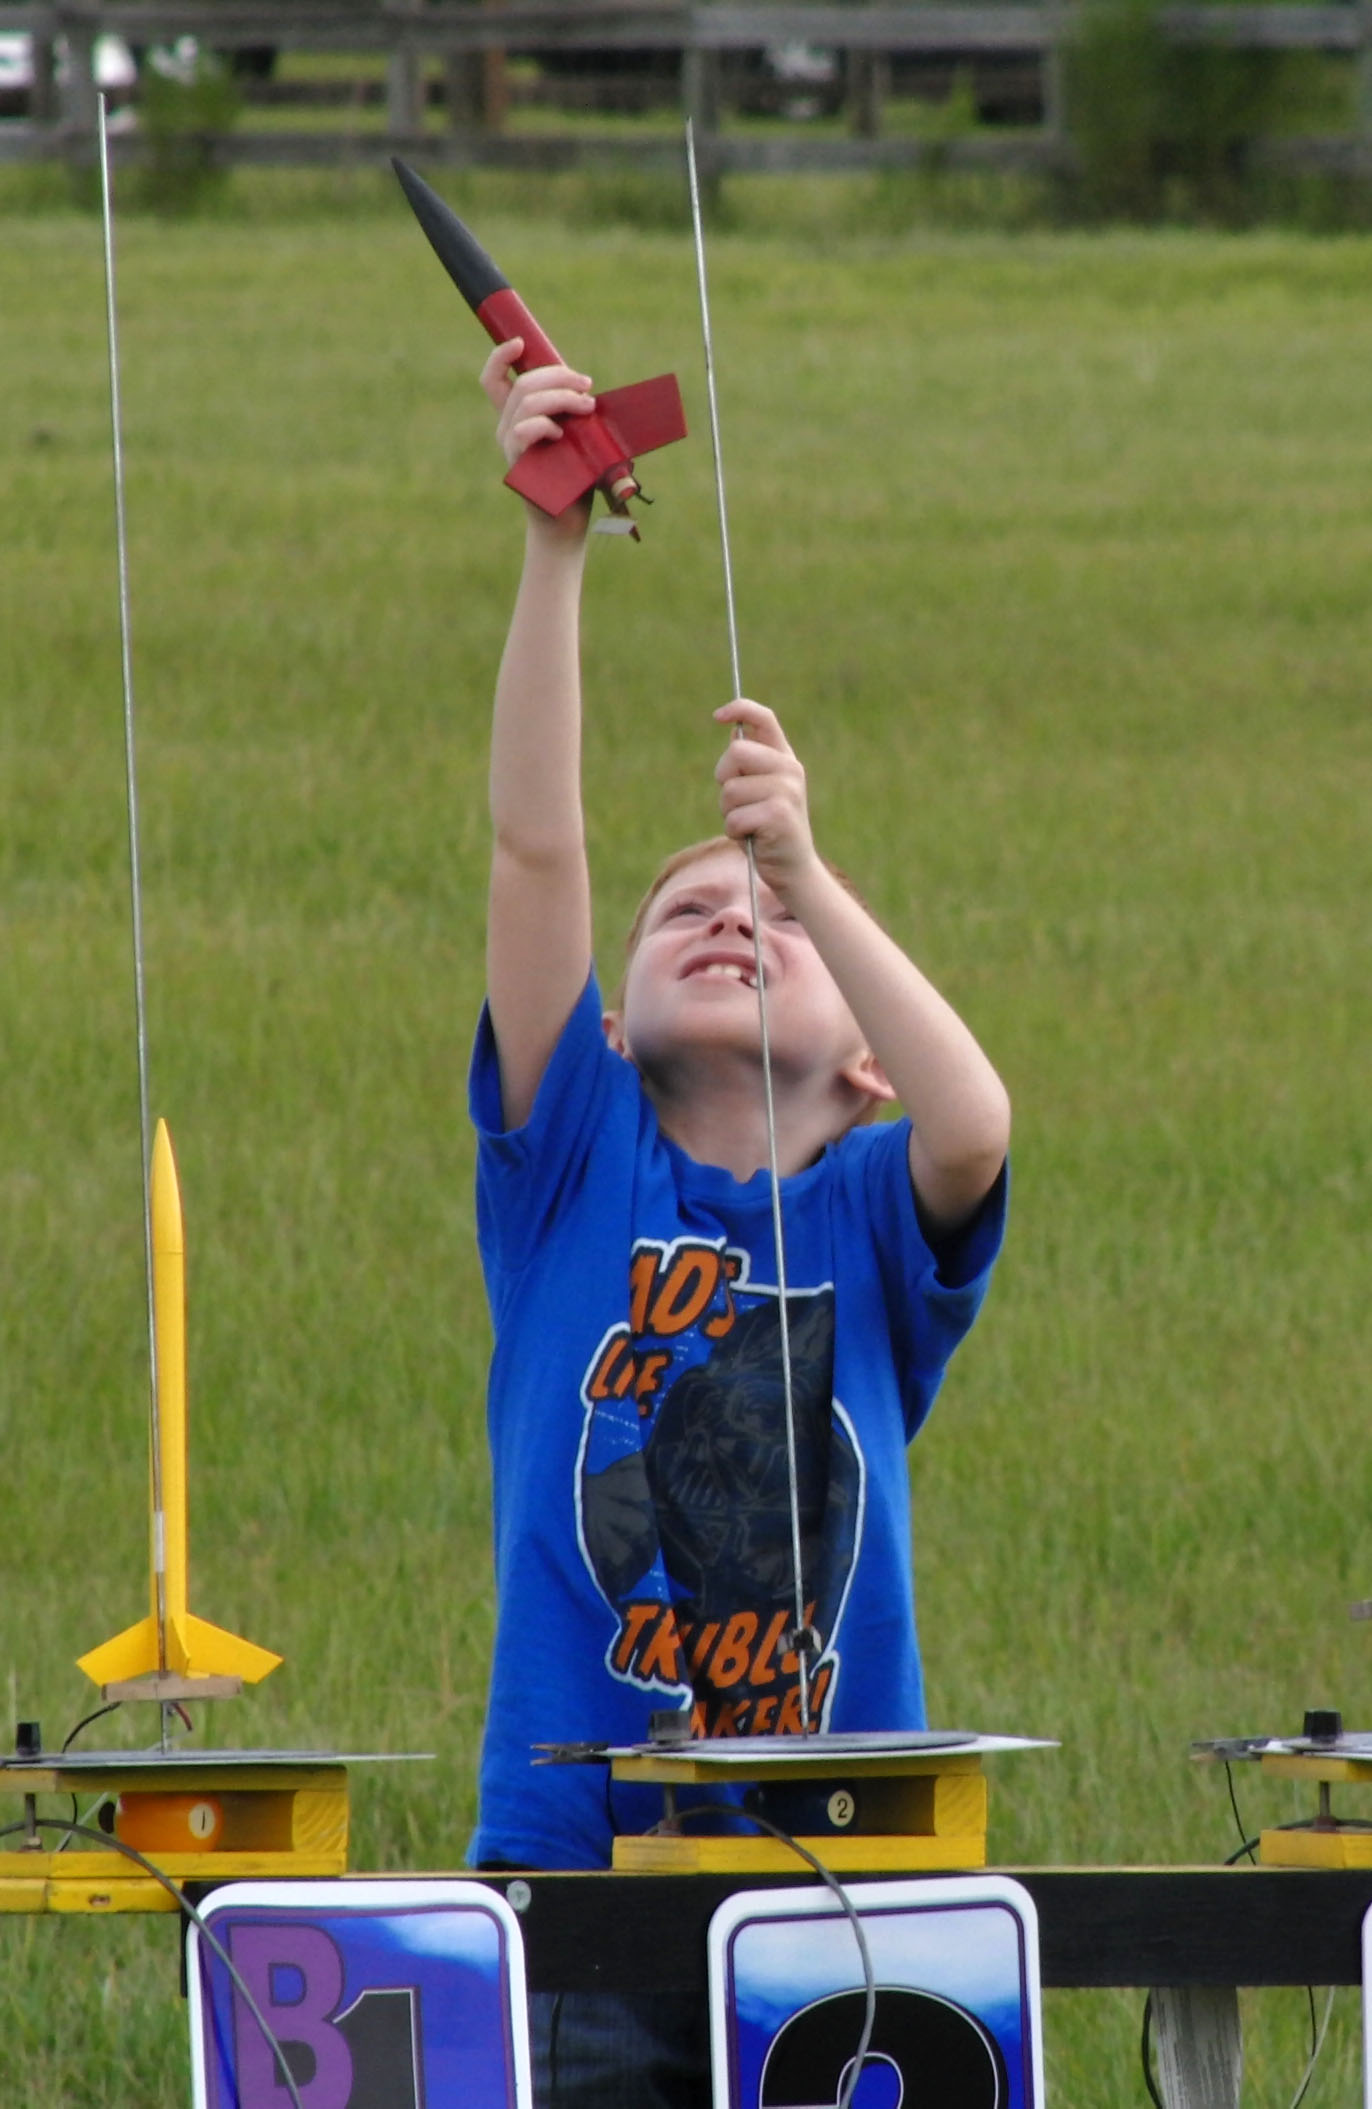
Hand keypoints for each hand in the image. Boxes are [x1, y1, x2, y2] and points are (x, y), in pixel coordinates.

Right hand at [480, 340, 595, 539]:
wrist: (568, 521)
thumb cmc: (574, 477)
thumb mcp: (574, 434)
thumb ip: (569, 410)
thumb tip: (584, 385)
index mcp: (516, 417)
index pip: (494, 380)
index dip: (501, 356)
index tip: (520, 343)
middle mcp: (507, 428)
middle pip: (522, 384)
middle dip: (558, 376)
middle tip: (587, 385)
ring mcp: (511, 446)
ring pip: (527, 402)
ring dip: (561, 397)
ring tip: (587, 408)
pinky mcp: (519, 464)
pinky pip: (523, 432)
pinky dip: (545, 426)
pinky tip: (563, 434)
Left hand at [713, 698, 818, 895]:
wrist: (794, 869)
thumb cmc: (767, 828)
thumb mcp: (762, 790)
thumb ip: (750, 765)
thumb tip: (733, 733)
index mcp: (785, 758)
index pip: (764, 719)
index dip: (740, 709)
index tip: (718, 716)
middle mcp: (790, 769)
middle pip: (735, 753)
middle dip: (724, 779)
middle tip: (737, 802)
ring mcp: (787, 791)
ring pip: (730, 790)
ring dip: (729, 812)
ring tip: (749, 824)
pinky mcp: (778, 815)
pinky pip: (734, 818)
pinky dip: (735, 832)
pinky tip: (753, 838)